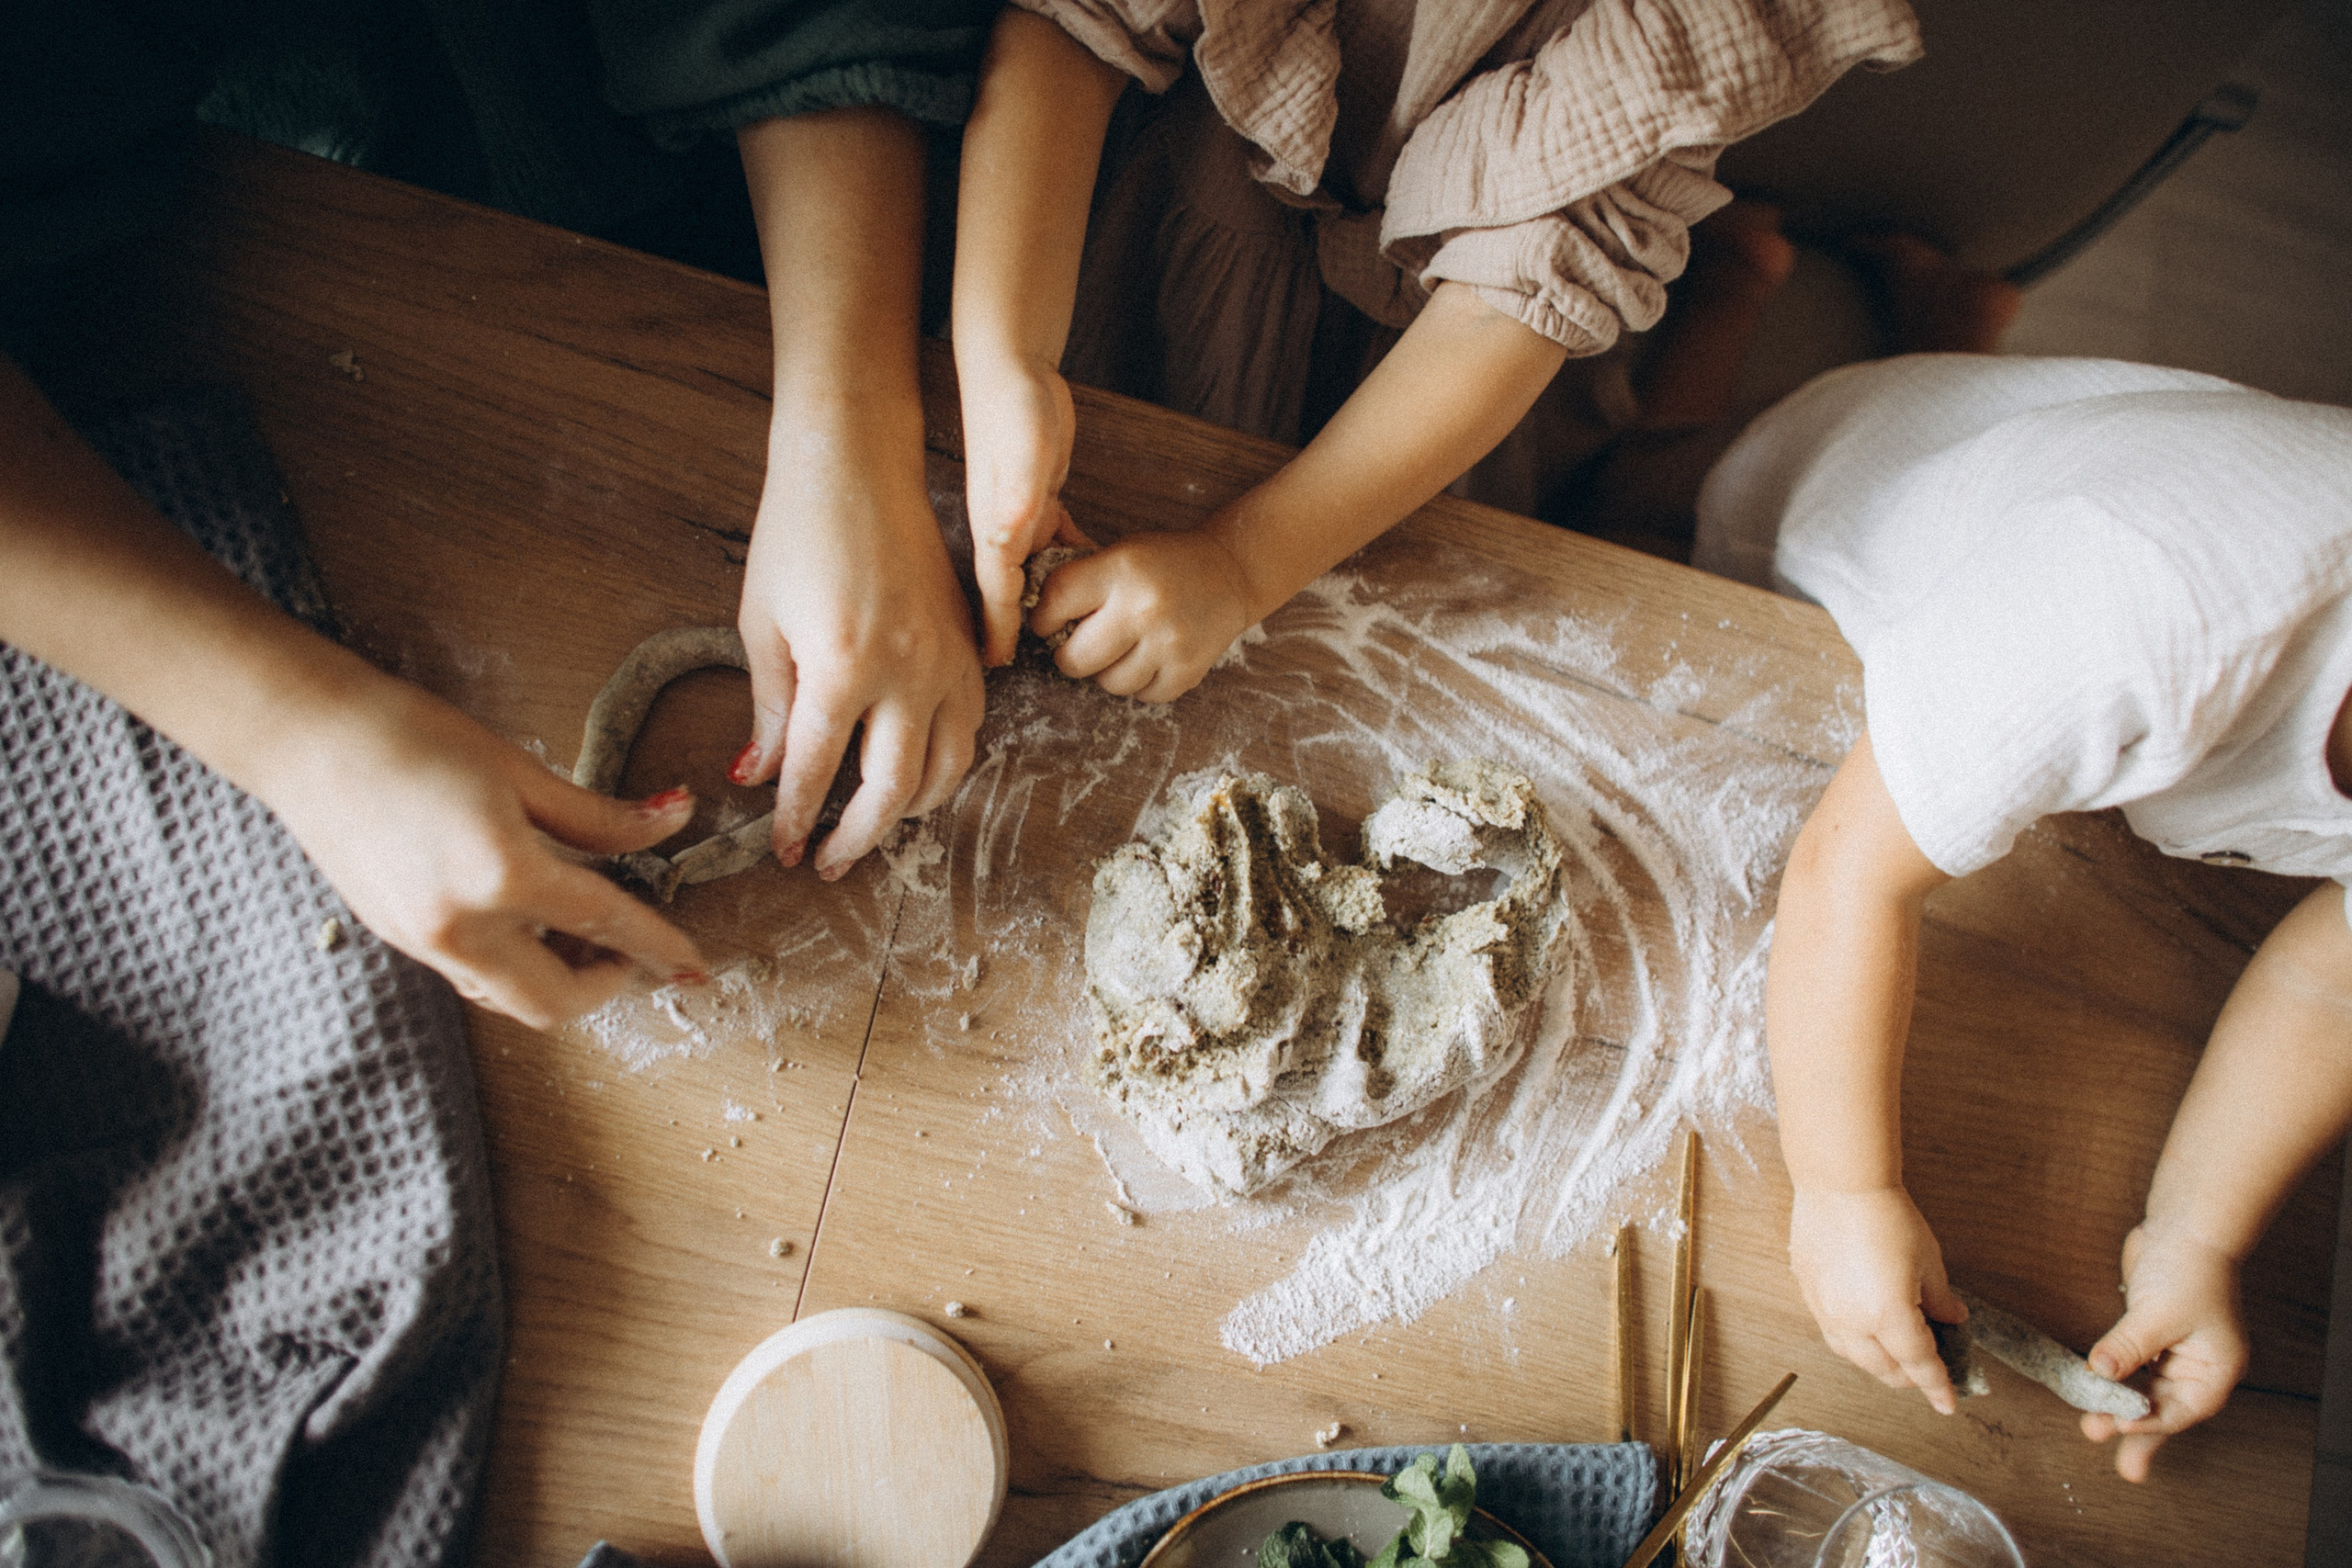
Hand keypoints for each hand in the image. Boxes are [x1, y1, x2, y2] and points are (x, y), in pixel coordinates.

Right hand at [257, 675, 707, 1029]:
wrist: (306, 737)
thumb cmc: (410, 737)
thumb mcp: (520, 771)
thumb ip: (600, 816)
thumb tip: (673, 821)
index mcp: (500, 876)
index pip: (606, 925)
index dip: (661, 948)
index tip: (695, 967)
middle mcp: (460, 927)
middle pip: (555, 1002)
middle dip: (605, 985)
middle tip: (629, 946)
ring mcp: (423, 941)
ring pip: (510, 999)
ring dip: (557, 979)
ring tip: (579, 925)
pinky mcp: (398, 937)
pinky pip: (474, 977)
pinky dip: (515, 964)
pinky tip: (527, 918)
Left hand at [735, 406, 985, 877]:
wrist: (859, 467)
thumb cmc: (799, 534)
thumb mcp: (761, 624)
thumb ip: (769, 710)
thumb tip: (759, 776)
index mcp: (841, 666)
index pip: (814, 771)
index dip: (796, 819)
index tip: (783, 848)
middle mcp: (905, 672)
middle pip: (890, 790)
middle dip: (856, 837)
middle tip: (828, 861)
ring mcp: (948, 661)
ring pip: (946, 768)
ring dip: (909, 810)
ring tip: (873, 825)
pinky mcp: (971, 647)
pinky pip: (970, 728)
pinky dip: (945, 764)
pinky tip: (914, 772)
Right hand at [958, 350, 1093, 665]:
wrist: (1012, 365)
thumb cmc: (1014, 407)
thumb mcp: (1022, 452)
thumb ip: (1016, 495)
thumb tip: (1006, 539)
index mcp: (995, 523)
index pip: (995, 590)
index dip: (997, 628)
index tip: (998, 664)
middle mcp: (1003, 524)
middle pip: (1010, 589)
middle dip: (1017, 626)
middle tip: (1030, 663)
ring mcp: (1020, 511)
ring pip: (1034, 569)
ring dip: (1046, 598)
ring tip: (1066, 632)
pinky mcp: (1039, 496)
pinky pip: (1054, 542)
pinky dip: (1068, 562)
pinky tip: (1088, 576)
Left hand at [1036, 530, 1257, 702]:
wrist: (1230, 571)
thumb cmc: (1163, 563)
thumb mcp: (1120, 554)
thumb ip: (1080, 582)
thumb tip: (1034, 620)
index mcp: (1119, 569)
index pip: (1054, 602)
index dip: (1043, 619)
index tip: (1050, 623)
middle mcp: (1143, 607)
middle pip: (1075, 659)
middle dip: (1071, 656)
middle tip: (1082, 646)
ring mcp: (1168, 642)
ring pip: (1108, 684)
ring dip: (1108, 672)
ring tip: (1124, 648)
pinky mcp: (1188, 669)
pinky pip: (1142, 695)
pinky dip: (1141, 683)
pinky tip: (1150, 658)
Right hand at [1788, 1186, 1966, 1413]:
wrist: (1840, 1183)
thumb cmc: (1887, 1214)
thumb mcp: (1928, 1260)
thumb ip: (1940, 1297)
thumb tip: (1950, 1317)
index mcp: (1888, 1316)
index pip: (1919, 1365)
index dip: (1937, 1386)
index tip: (1947, 1403)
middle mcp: (1852, 1321)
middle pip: (1884, 1368)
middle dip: (1909, 1376)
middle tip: (1928, 1370)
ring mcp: (1825, 1308)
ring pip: (1853, 1355)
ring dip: (1878, 1362)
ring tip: (1895, 1352)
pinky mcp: (1807, 1292)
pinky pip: (1832, 1330)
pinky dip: (1853, 1339)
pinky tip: (1864, 1327)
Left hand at [2080, 1223, 2247, 1480]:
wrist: (2185, 1226)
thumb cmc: (2188, 1268)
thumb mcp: (2158, 1313)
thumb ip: (2128, 1346)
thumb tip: (2100, 1373)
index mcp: (2215, 1369)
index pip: (2180, 1409)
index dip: (2148, 1422)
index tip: (2117, 1425)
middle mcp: (2198, 1367)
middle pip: (2165, 1408)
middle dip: (2137, 1432)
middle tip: (2116, 1461)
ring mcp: (2175, 1352)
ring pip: (2146, 1392)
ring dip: (2120, 1409)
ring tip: (2092, 1432)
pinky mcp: (2150, 1335)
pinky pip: (2132, 1368)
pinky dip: (2115, 1382)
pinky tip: (2095, 1395)